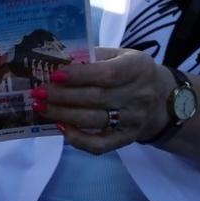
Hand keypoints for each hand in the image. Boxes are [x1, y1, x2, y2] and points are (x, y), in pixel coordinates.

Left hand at [30, 48, 174, 153]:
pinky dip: (78, 139)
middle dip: (63, 96)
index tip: (54, 75)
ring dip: (63, 115)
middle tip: (38, 92)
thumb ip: (94, 57)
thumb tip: (58, 60)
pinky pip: (100, 145)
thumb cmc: (132, 72)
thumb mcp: (121, 55)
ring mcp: (133, 121)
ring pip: (94, 120)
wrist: (162, 100)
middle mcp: (138, 96)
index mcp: (138, 68)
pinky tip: (61, 127)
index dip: (80, 75)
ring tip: (41, 107)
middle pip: (96, 98)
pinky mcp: (126, 139)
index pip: (108, 74)